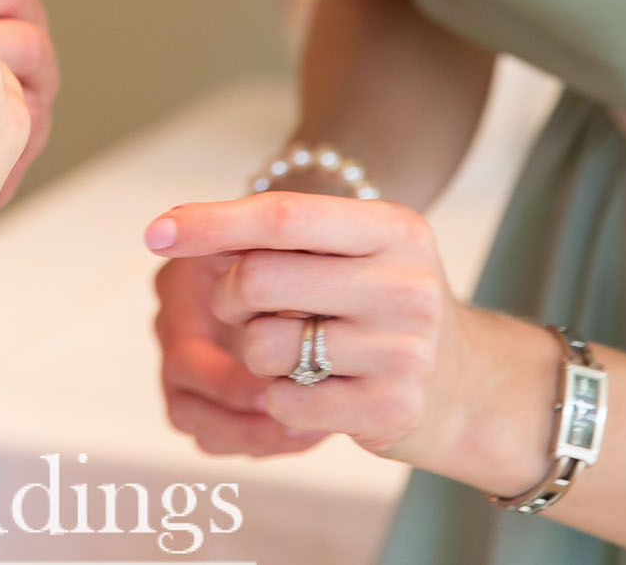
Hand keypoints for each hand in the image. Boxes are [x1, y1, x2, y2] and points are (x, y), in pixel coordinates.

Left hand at [141, 192, 554, 490]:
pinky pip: (283, 401)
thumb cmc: (384, 304)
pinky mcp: (390, 409)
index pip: (282, 216)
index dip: (211, 222)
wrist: (470, 386)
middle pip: (259, 280)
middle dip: (231, 298)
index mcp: (393, 229)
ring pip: (264, 346)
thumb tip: (173, 229)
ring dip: (258, 354)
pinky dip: (280, 398)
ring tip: (300, 352)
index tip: (155, 231)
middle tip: (248, 309)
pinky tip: (319, 390)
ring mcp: (402, 350)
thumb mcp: (356, 250)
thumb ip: (280, 235)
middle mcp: (404, 284)